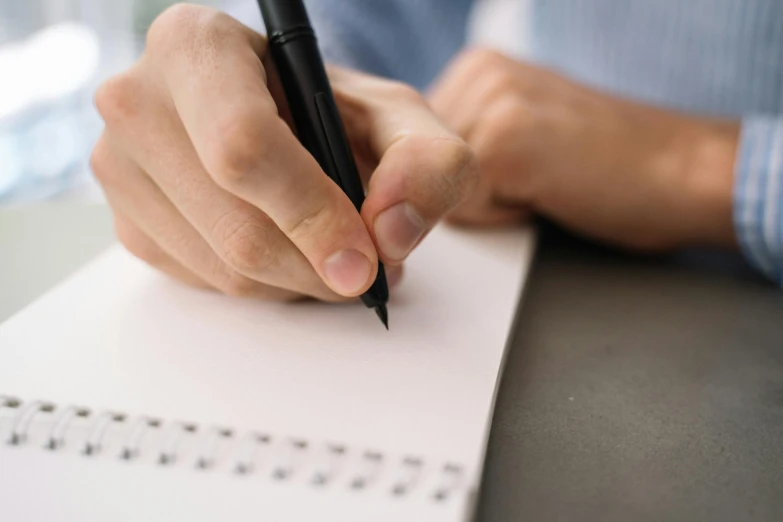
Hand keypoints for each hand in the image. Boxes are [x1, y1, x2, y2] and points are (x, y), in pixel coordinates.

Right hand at [92, 5, 476, 300]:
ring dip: (300, 282)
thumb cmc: (332, 113)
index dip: (311, 214)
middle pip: (237, 226)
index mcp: (197, 45)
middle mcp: (139, 101)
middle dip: (320, 267)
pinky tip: (290, 253)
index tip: (364, 260)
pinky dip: (266, 286)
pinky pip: (206, 284)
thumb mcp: (398, 119)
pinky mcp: (128, 223)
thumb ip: (428, 161)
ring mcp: (121, 167)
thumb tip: (391, 232)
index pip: (244, 146)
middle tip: (370, 269)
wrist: (283, 125)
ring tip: (338, 255)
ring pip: (224, 269)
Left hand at [429, 49, 738, 250]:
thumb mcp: (521, 131)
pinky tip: (548, 192)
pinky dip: (504, 217)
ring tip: (544, 181)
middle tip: (535, 176)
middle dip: (466, 191)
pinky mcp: (505, 141)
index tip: (514, 171)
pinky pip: (463, 209)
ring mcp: (491, 102)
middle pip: (416, 172)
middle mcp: (478, 73)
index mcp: (476, 68)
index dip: (455, 180)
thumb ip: (465, 140)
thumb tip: (406, 178)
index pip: (411, 151)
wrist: (682, 170)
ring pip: (435, 192)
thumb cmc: (607, 165)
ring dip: (487, 204)